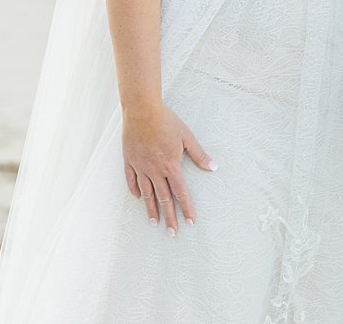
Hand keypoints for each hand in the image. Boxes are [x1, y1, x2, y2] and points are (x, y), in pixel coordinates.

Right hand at [121, 100, 216, 235]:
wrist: (142, 110)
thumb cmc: (167, 121)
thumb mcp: (186, 137)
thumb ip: (199, 154)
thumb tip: (213, 167)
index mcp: (171, 165)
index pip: (181, 193)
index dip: (187, 208)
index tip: (190, 222)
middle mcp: (155, 170)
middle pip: (163, 198)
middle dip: (169, 217)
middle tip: (172, 233)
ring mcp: (141, 166)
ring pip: (146, 193)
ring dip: (151, 209)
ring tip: (154, 223)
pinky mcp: (129, 160)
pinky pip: (131, 180)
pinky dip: (135, 190)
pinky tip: (138, 198)